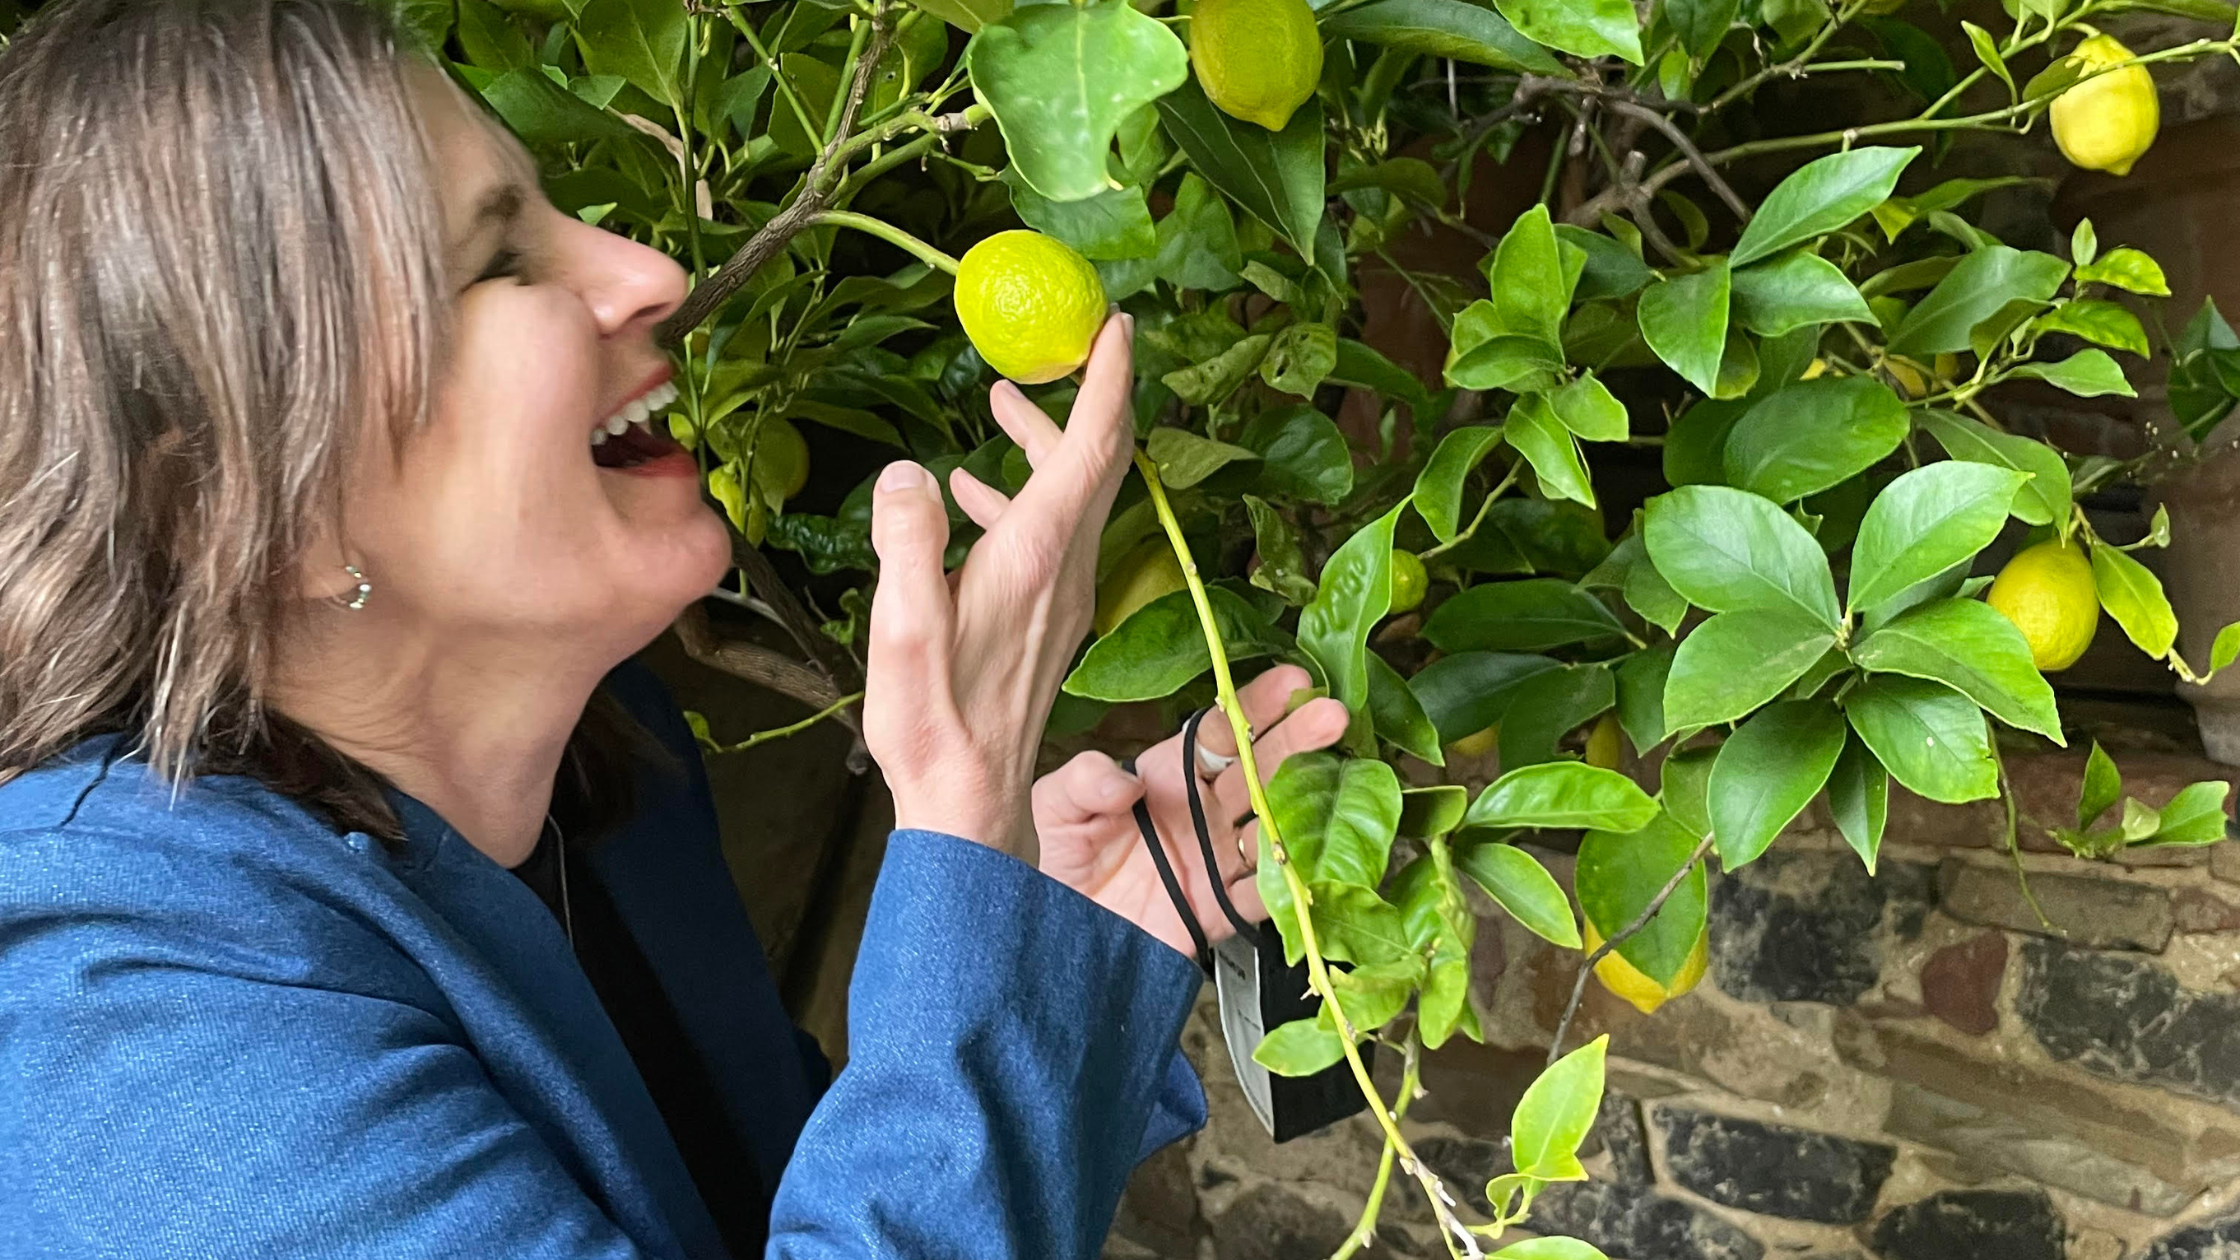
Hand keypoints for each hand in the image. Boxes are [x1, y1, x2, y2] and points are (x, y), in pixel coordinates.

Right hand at [861, 314, 1135, 855]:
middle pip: (1098, 461)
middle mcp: (1064, 566)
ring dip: (1045, 443)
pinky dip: (1023, 494)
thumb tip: (910, 472)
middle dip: (1086, 394)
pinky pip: (1051, 532)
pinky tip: (969, 495)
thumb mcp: (904, 625)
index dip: (1109, 379)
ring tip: (1001, 402)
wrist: (969, 797)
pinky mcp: (1047, 617)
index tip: (1115, 323)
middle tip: (1067, 342)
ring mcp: (1062, 594)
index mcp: (1037, 553)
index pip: (1093, 446)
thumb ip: (908, 540)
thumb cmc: (933, 719)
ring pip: (1074, 495)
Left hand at [1033, 665, 1350, 957]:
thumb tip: (1126, 782)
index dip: (1254, 706)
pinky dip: (1291, 879)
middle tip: (1331, 714)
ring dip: (1306, 802)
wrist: (1060, 942)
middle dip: (1296, 738)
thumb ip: (1083, 781)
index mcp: (1166, 777)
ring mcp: (1216, 859)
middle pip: (1259, 767)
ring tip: (1336, 779)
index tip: (1290, 682)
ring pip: (1274, 822)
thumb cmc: (1058, 866)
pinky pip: (1266, 893)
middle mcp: (1201, 812)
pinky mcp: (1220, 909)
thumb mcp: (1054, 809)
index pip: (1219, 732)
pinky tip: (1314, 857)